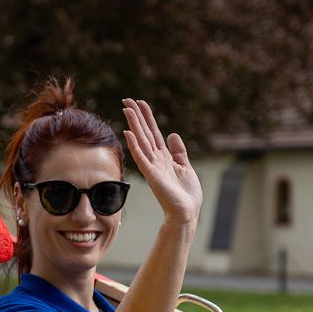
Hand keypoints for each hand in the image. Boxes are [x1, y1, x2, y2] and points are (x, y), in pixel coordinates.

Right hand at [121, 97, 201, 225]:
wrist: (187, 212)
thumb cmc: (186, 194)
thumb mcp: (185, 167)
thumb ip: (179, 151)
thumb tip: (173, 134)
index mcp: (164, 156)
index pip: (153, 132)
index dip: (147, 117)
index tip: (140, 102)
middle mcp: (155, 159)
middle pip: (144, 132)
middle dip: (136, 116)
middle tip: (126, 99)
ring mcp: (152, 166)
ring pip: (141, 141)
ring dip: (134, 125)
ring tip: (126, 109)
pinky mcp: (152, 176)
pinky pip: (142, 158)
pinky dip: (135, 146)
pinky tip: (129, 134)